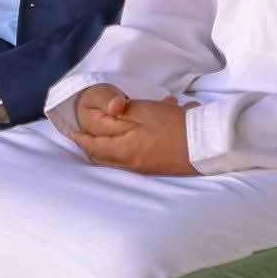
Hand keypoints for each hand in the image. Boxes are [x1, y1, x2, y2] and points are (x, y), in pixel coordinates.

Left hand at [65, 89, 198, 175]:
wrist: (205, 144)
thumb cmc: (172, 125)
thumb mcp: (143, 112)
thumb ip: (120, 112)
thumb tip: (105, 111)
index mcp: (123, 149)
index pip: (93, 144)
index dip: (80, 137)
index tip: (71, 130)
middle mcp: (130, 163)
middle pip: (102, 156)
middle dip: (91, 145)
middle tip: (84, 134)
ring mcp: (144, 167)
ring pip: (117, 159)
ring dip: (108, 146)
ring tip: (105, 135)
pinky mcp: (156, 166)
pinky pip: (133, 158)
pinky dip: (127, 147)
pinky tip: (136, 134)